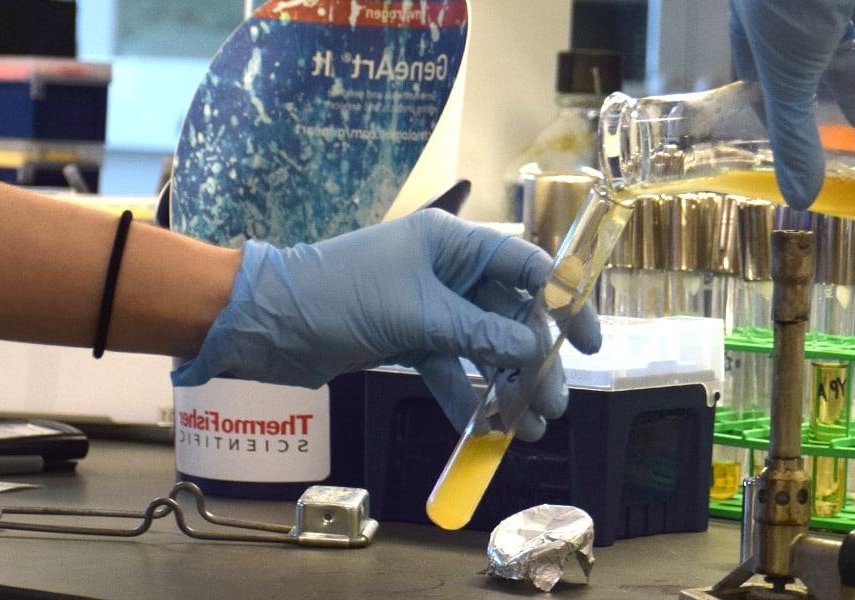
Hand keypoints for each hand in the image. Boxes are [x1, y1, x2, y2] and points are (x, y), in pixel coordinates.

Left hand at [172, 209, 602, 440]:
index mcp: (452, 243)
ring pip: (483, 346)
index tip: (588, 341)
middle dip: (535, 360)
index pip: (527, 265)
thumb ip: (481, 335)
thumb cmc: (339, 297)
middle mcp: (446, 270)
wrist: (266, 324)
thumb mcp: (419, 316)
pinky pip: (450, 368)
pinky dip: (466, 397)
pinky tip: (486, 429)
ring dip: (506, 386)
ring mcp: (427, 306)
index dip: (563, 302)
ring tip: (528, 426)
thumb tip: (534, 354)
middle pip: (510, 313)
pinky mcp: (407, 339)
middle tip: (555, 402)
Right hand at [729, 0, 854, 209]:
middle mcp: (800, 4)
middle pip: (829, 55)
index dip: (787, 105)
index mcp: (763, 28)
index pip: (769, 74)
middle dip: (854, 90)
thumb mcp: (790, 75)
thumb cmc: (790, 0)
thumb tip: (797, 201)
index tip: (811, 132)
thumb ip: (795, 136)